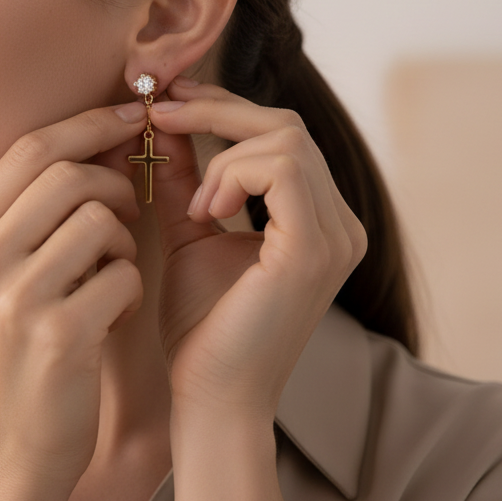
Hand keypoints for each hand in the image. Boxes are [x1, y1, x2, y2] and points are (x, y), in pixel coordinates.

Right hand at [0, 102, 147, 489]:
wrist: (8, 454)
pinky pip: (123, 273)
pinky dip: (131, 288)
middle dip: (116, 183)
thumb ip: (27, 216)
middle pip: (68, 174)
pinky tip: (113, 315)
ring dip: (124, 243)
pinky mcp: (58, 334)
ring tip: (111, 274)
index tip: (133, 116)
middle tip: (131, 209)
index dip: (90, 123)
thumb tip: (95, 140)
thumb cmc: (14, 357)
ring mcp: (14, 296)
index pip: (29, 147)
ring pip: (101, 220)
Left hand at [146, 78, 367, 421]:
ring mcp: (336, 237)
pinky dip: (233, 174)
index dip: (223, 108)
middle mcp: (341, 225)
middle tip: (159, 112)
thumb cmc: (202, 329)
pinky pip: (282, 168)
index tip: (166, 102)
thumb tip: (164, 121)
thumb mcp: (190, 234)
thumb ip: (185, 179)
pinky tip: (205, 212)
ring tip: (193, 206)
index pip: (280, 135)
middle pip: (286, 125)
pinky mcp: (314, 250)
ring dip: (222, 155)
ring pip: (284, 139)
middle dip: (216, 110)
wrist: (210, 398)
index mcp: (319, 220)